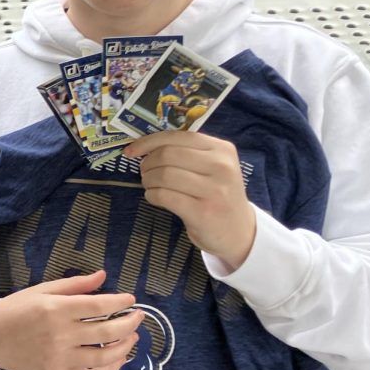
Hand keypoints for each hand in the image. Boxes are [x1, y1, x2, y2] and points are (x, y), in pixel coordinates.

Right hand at [0, 270, 143, 369]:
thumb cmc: (16, 310)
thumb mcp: (42, 290)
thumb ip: (74, 284)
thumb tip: (103, 276)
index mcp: (56, 309)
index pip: (99, 306)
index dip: (120, 302)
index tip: (130, 299)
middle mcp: (61, 334)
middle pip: (107, 332)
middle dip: (129, 323)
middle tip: (138, 317)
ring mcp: (60, 358)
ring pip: (104, 357)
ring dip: (124, 347)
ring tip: (131, 337)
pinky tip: (117, 360)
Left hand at [124, 130, 255, 269]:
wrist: (239, 232)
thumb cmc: (218, 195)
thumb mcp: (212, 167)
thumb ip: (186, 153)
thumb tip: (144, 146)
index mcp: (221, 149)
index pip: (177, 137)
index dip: (148, 142)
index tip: (131, 151)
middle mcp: (221, 166)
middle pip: (167, 155)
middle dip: (147, 164)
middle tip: (145, 173)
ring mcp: (214, 189)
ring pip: (164, 175)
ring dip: (148, 180)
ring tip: (151, 186)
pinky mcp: (202, 211)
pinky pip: (164, 196)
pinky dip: (152, 195)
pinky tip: (155, 197)